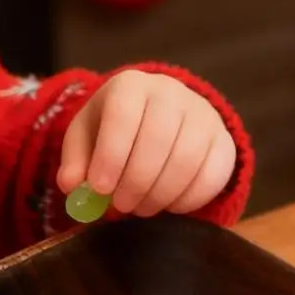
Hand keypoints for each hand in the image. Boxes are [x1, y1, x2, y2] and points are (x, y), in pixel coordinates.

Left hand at [57, 70, 236, 217]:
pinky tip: (168, 206)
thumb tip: (71, 185)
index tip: (101, 189)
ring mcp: (202, 115)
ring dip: (160, 194)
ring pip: (187, 160)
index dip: (112, 155)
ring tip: (141, 208)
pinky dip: (188, 200)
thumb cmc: (116, 129)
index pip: (123, 116)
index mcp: (130, 85)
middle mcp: (171, 93)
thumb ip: (75, 161)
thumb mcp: (87, 137)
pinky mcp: (223, 141)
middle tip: (121, 206)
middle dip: (137, 181)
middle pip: (158, 138)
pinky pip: (211, 176)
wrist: (160, 117)